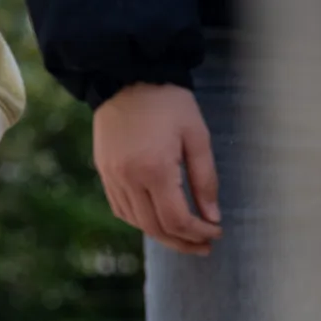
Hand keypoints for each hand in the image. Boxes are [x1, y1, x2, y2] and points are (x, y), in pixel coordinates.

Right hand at [93, 83, 221, 255]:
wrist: (126, 75)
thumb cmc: (169, 102)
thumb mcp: (197, 137)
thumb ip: (205, 180)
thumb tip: (212, 218)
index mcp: (154, 169)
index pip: (177, 220)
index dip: (198, 233)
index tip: (216, 232)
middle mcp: (129, 178)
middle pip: (155, 228)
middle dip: (183, 242)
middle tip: (205, 245)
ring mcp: (112, 175)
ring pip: (136, 222)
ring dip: (162, 234)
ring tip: (184, 235)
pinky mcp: (104, 170)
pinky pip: (120, 208)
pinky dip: (139, 220)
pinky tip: (156, 218)